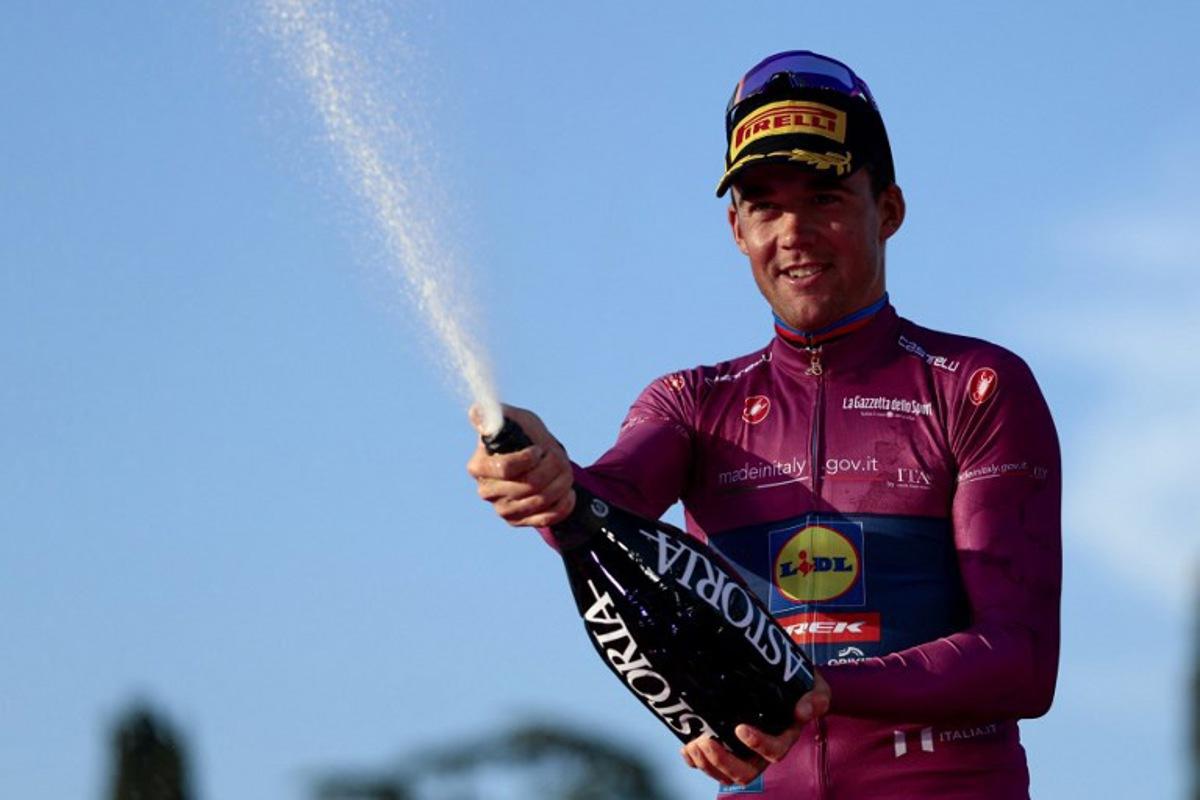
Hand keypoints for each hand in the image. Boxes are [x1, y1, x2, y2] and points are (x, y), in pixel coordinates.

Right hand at [466, 404, 574, 526]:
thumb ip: (495, 414)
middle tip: (557, 457)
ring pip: (541, 500)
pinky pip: (547, 518)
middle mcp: (486, 490)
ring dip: (560, 483)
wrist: (536, 461)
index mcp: (479, 466)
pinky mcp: (517, 521)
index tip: (539, 449)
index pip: (505, 468)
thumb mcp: (512, 418)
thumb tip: (476, 411)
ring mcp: (501, 508)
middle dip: (551, 468)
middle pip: (529, 485)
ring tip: (563, 471)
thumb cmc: (522, 435)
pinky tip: (568, 492)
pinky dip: (563, 504)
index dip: (528, 459)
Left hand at [680, 671, 830, 785]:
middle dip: (723, 762)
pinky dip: (696, 761)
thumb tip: (801, 712)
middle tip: (706, 741)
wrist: (788, 686)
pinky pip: (711, 764)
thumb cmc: (802, 688)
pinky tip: (686, 747)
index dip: (758, 745)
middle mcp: (763, 753)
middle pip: (745, 773)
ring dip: (707, 764)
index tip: (740, 729)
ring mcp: (744, 753)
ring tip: (693, 744)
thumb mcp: (817, 688)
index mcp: (784, 739)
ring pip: (726, 774)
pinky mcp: (727, 747)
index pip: (774, 752)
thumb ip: (816, 699)